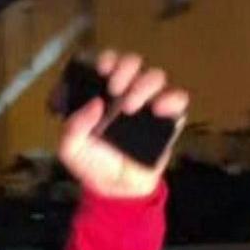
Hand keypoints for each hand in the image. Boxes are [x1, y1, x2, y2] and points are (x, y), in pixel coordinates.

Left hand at [59, 51, 189, 198]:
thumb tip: (95, 104)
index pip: (109, 65)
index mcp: (103, 95)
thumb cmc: (93, 165)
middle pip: (133, 64)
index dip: (108, 60)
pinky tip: (158, 109)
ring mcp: (149, 104)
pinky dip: (171, 99)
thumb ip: (73, 127)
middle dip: (125, 68)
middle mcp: (126, 94)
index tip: (102, 69)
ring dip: (144, 85)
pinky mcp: (169, 118)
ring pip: (155, 76)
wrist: (117, 190)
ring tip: (130, 107)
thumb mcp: (71, 149)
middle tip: (116, 88)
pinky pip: (178, 99)